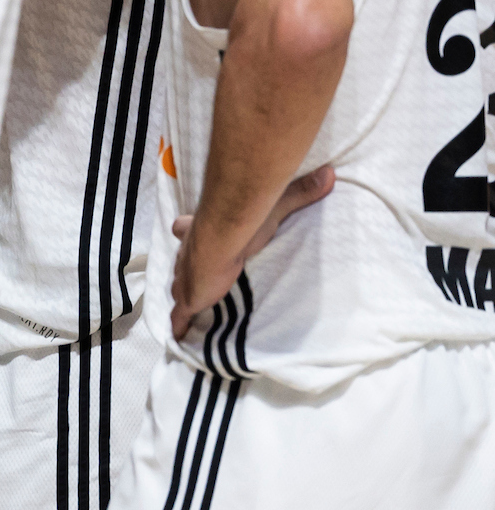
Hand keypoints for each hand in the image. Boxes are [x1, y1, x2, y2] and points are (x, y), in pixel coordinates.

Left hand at [170, 165, 334, 339]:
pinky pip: (180, 316)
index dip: (186, 230)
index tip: (181, 227)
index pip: (186, 229)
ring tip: (187, 307)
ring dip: (183, 296)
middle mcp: (189, 256)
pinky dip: (179, 326)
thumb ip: (301, 192)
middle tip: (188, 280)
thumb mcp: (275, 207)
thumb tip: (330, 173)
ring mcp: (186, 279)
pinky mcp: (188, 298)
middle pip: (181, 264)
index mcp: (201, 233)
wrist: (221, 239)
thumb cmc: (242, 222)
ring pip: (179, 288)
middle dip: (183, 271)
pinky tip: (178, 336)